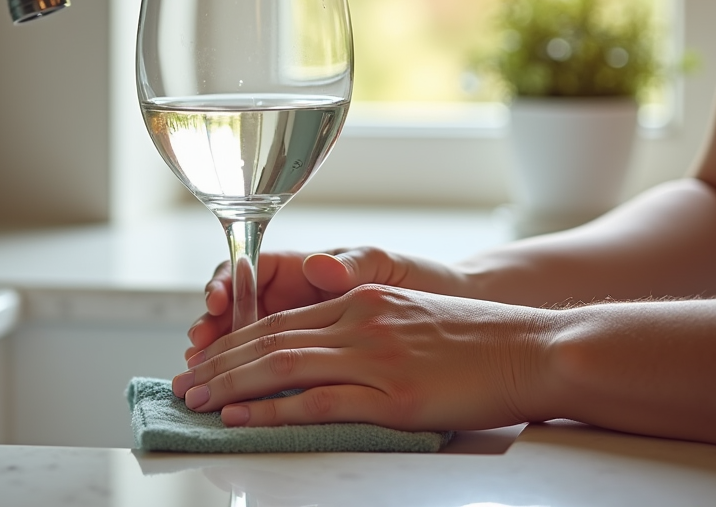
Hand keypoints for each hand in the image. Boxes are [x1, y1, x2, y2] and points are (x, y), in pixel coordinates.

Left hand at [173, 284, 553, 431]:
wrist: (533, 348)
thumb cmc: (477, 340)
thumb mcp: (409, 318)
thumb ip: (362, 326)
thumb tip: (318, 354)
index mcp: (361, 299)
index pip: (281, 319)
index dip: (235, 340)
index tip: (205, 357)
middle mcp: (360, 319)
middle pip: (270, 339)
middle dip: (219, 362)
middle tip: (182, 381)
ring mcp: (375, 356)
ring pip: (283, 366)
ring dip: (230, 384)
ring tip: (195, 399)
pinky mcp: (394, 394)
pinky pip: (319, 401)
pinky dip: (273, 410)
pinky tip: (242, 417)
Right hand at [186, 247, 469, 358]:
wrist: (461, 325)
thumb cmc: (422, 284)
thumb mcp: (388, 268)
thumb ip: (352, 265)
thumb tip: (318, 266)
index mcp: (306, 266)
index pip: (251, 268)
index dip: (226, 284)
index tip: (215, 303)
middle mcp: (296, 293)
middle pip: (240, 308)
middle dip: (213, 330)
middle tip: (196, 354)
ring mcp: (302, 324)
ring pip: (248, 338)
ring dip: (222, 356)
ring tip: (201, 374)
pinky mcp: (313, 353)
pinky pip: (271, 362)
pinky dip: (249, 374)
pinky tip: (233, 392)